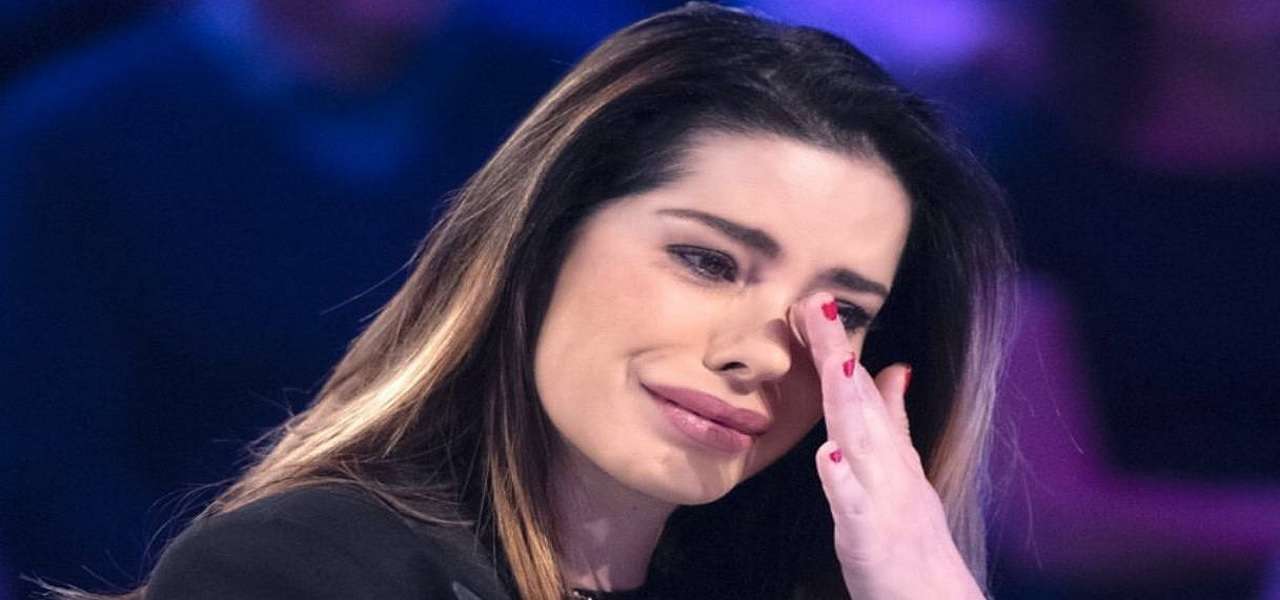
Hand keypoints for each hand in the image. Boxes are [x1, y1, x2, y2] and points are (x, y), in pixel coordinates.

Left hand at [790, 293, 985, 599]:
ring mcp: (881, 498)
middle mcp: (886, 466)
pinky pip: (854, 507)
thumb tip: (892, 369)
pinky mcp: (870, 537)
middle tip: (816, 304)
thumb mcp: (900, 471)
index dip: (838, 346)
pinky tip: (829, 457)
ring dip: (848, 401)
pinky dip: (843, 480)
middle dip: (837, 353)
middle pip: (857, 402)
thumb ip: (892, 421)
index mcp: (885, 451)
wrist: (931, 599)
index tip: (815, 301)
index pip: (859, 389)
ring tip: (836, 362)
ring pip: (861, 444)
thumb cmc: (910, 538)